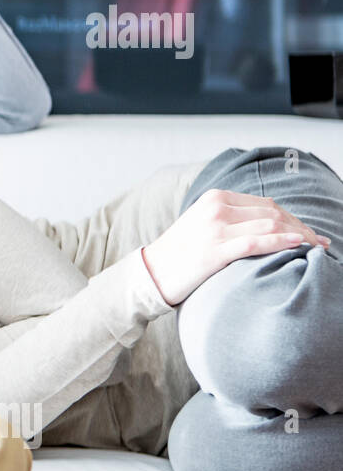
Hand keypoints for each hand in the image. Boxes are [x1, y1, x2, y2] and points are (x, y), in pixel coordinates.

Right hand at [141, 188, 329, 305]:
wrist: (151, 272)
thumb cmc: (179, 253)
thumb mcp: (202, 224)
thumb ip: (229, 218)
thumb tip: (266, 225)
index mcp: (215, 198)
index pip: (266, 204)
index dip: (293, 218)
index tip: (308, 232)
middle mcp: (217, 208)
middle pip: (273, 213)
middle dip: (302, 227)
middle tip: (319, 243)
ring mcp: (216, 228)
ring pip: (271, 225)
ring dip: (300, 236)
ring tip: (316, 248)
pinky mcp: (216, 249)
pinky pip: (258, 243)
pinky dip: (283, 242)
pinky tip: (300, 246)